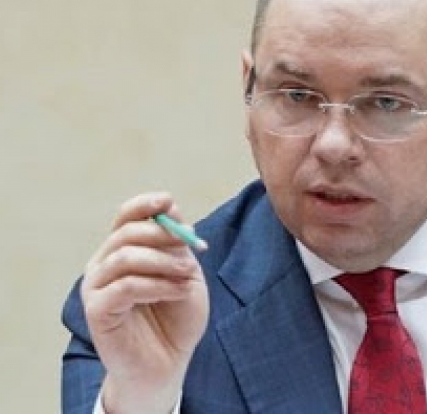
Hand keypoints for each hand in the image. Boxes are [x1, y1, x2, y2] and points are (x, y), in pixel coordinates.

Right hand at [81, 193, 208, 412]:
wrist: (169, 362)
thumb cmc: (176, 318)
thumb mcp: (185, 273)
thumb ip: (177, 244)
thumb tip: (171, 208)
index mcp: (123, 250)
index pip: (125, 216)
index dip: (145, 204)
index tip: (168, 201)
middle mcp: (104, 265)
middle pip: (126, 233)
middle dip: (163, 235)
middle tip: (191, 248)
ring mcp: (97, 288)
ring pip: (125, 257)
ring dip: (164, 262)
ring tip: (189, 276)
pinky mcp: (97, 311)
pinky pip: (126, 286)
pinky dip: (158, 284)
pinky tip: (180, 290)